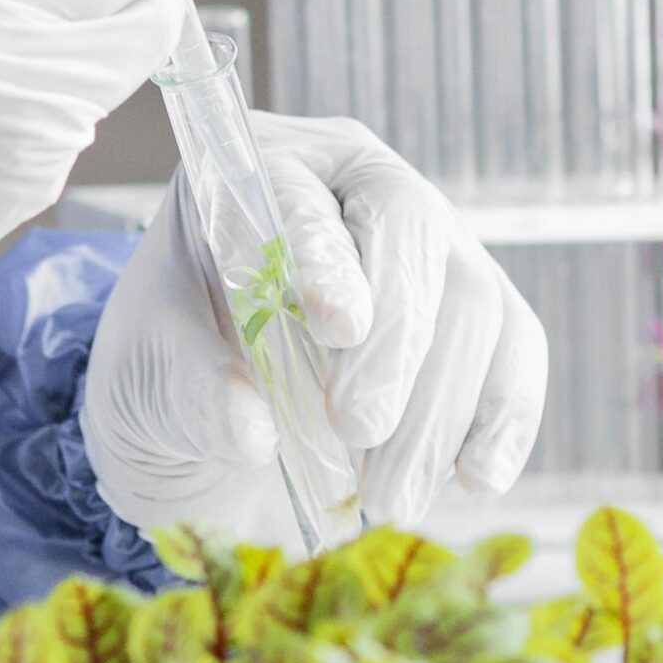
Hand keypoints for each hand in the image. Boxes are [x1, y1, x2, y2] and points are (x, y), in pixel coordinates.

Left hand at [82, 115, 546, 540]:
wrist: (214, 406)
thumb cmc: (172, 362)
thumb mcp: (146, 374)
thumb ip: (189, 388)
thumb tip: (247, 430)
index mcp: (261, 168)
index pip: (299, 193)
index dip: (323, 256)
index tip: (336, 325)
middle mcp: (356, 185)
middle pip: (407, 233)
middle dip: (392, 344)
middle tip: (359, 432)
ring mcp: (429, 242)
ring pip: (470, 299)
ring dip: (439, 406)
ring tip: (391, 494)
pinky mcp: (477, 308)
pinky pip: (516, 347)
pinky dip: (504, 417)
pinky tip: (475, 478)